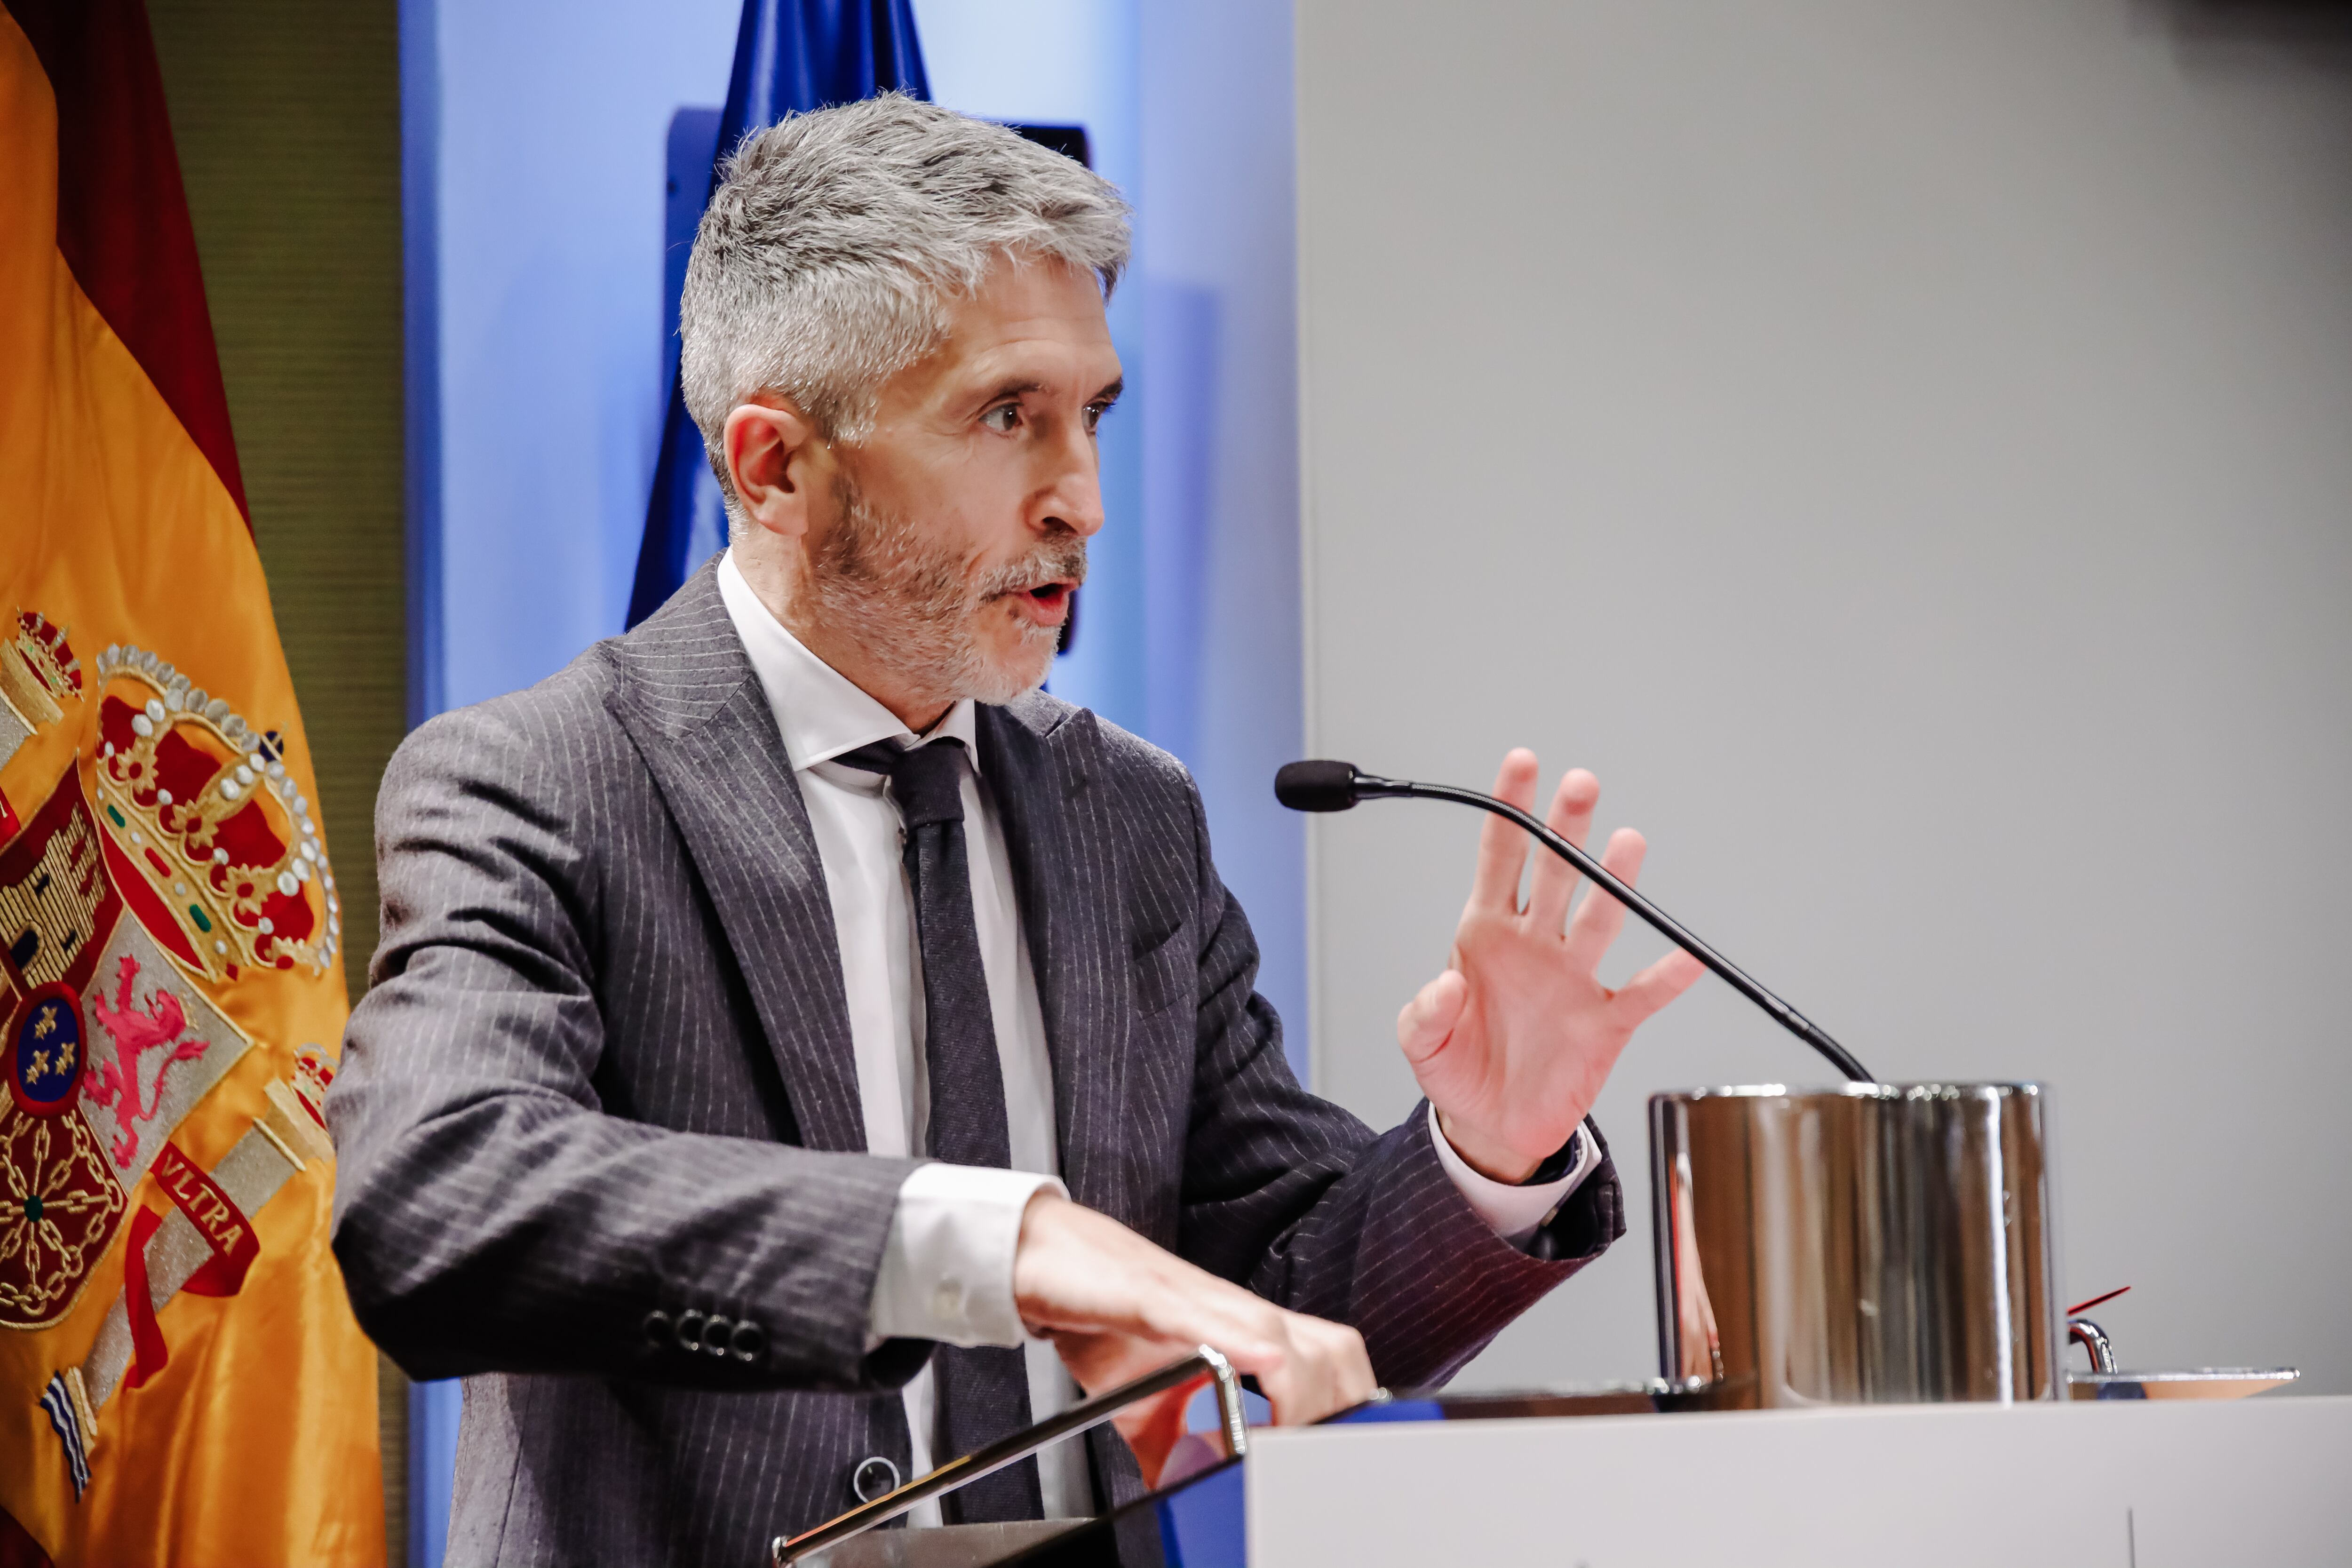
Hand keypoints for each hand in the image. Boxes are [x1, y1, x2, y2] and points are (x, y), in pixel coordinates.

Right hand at [1012, 1191, 1374, 1482]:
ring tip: (1279, 1445)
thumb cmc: (1101, 1313)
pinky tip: (1247, 1384)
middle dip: (1338, 1410)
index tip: (1340, 1456)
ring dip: (1299, 1398)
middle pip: (1332, 1351)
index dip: (1349, 1407)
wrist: (1042, 1256)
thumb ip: (1178, 1447)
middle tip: (1313, 1458)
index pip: (1331, 1360)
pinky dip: (1244, 1356)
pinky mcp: (1156, 1297)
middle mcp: (1238, 1313)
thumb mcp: (1145, 1404)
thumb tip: (1193, 1493)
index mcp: (1246, 1332)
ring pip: (1288, 1341)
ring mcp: (1204, 1302)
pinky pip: (1212, 1324)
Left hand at [1398, 750, 1704, 1182]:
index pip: (1500, 856)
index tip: (1522, 764)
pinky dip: (1666, 977)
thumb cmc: (1459, 1068)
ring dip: (1613, 881)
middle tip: (1580, 785)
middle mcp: (1536, 944)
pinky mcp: (1604, 1022)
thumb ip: (1423, 1012)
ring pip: (1598, 917)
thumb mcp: (1420, 1043)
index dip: (1510, 810)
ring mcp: (1573, 978)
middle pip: (1555, 873)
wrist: (1492, 1124)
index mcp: (1486, 933)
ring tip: (1626, 842)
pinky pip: (1641, 993)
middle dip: (1566, 828)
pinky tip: (1686, 956)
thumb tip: (1444, 983)